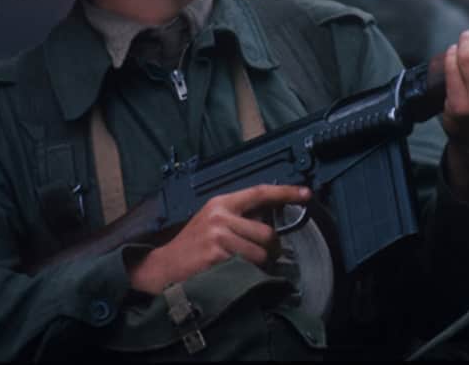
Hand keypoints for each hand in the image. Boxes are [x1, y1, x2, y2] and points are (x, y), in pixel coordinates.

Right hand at [128, 183, 310, 293]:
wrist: (162, 268)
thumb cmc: (192, 246)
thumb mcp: (212, 221)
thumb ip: (238, 217)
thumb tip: (270, 221)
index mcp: (221, 203)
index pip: (259, 192)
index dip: (285, 193)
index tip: (306, 194)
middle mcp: (221, 216)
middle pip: (267, 232)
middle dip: (271, 249)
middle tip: (265, 258)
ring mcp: (218, 236)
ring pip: (261, 254)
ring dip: (260, 266)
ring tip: (246, 269)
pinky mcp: (217, 257)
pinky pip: (248, 268)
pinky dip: (247, 276)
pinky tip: (234, 276)